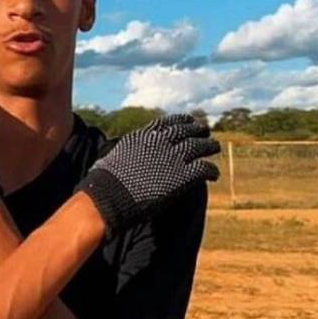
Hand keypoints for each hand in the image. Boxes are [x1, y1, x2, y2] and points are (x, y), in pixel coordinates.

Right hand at [75, 114, 219, 237]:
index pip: (166, 123)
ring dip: (209, 146)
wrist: (108, 198)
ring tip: (215, 147)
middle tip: (205, 131)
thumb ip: (118, 154)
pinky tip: (214, 174)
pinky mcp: (181, 176)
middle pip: (185, 131)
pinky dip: (211, 170)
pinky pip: (202, 168)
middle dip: (197, 130)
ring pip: (198, 147)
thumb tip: (109, 157)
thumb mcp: (109, 158)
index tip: (188, 120)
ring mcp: (172, 158)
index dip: (180, 121)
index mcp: (143, 136)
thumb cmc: (102, 183)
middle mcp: (159, 143)